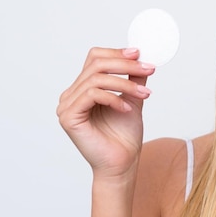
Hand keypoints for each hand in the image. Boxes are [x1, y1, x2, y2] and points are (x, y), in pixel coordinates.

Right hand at [57, 47, 154, 178]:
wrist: (122, 164)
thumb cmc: (124, 135)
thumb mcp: (132, 98)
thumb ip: (133, 78)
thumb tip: (141, 56)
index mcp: (83, 89)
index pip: (94, 59)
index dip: (116, 52)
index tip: (139, 53)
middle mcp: (71, 95)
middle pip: (96, 65)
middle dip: (125, 65)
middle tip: (148, 69)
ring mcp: (66, 106)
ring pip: (96, 79)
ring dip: (125, 83)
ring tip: (145, 95)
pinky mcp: (68, 118)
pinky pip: (91, 95)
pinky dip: (113, 98)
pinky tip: (127, 108)